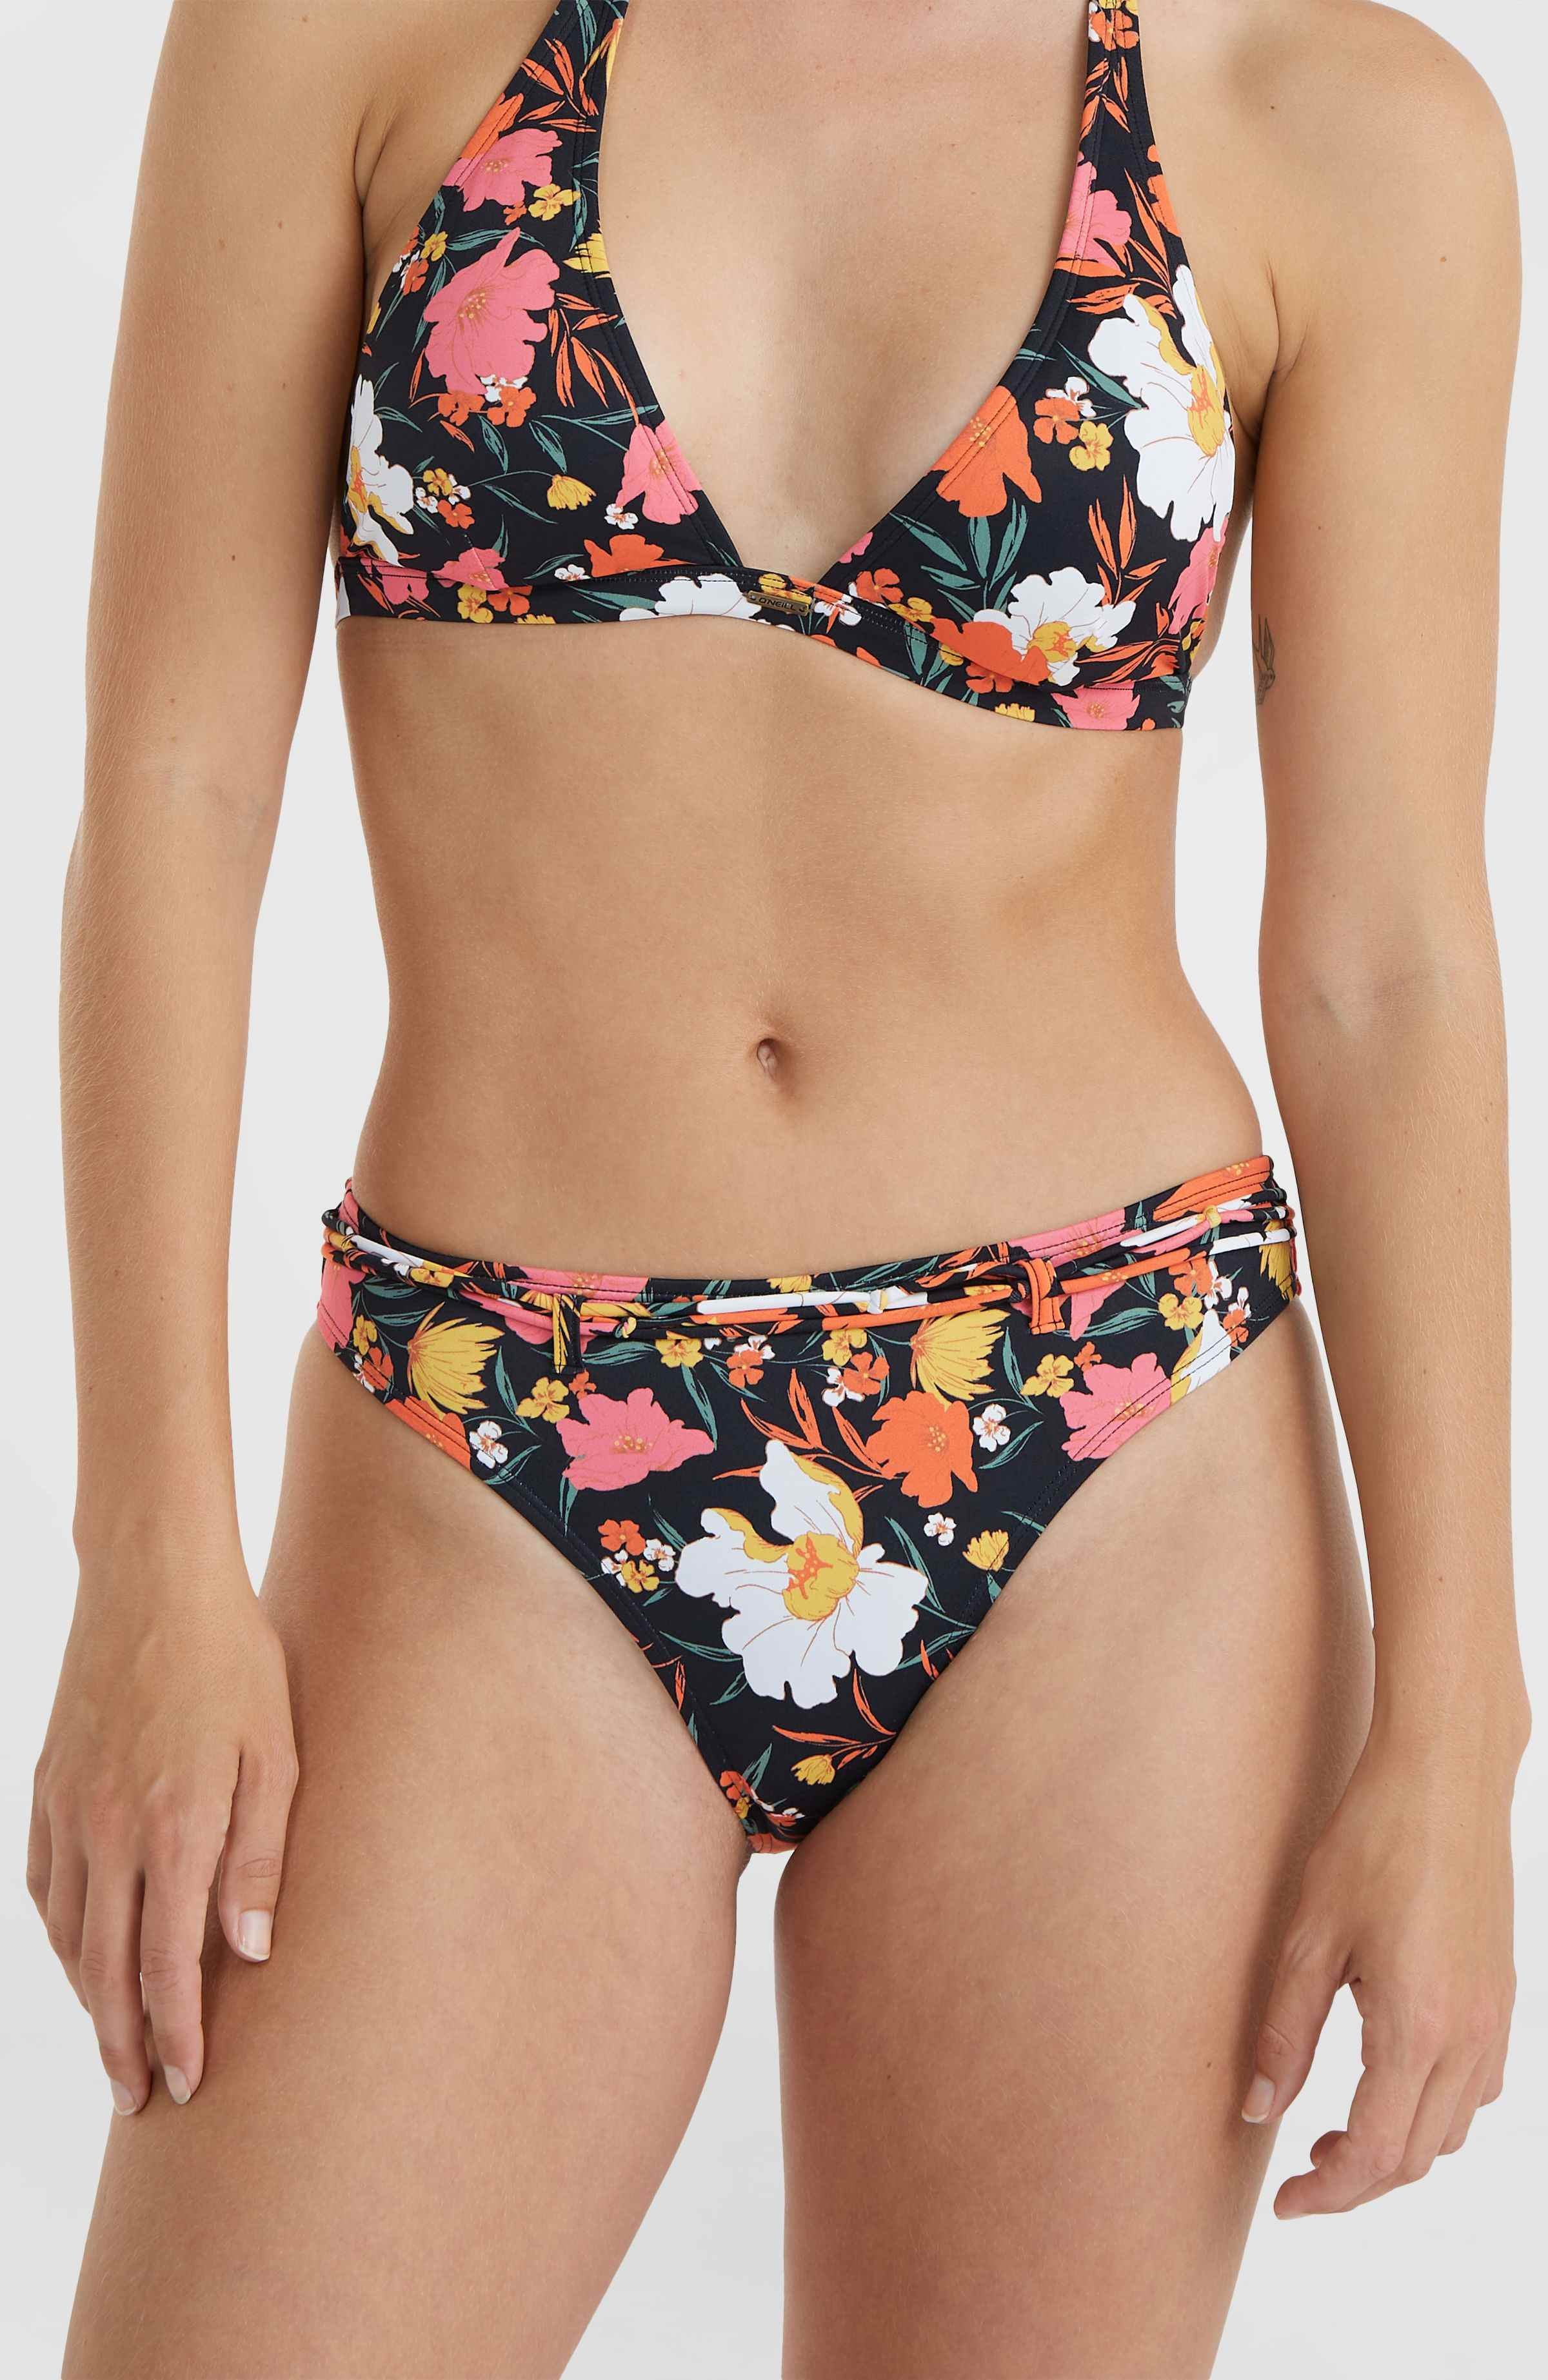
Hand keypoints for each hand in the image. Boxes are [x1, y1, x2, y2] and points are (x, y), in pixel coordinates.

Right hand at [28, 1544, 297, 2114]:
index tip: (185, 2086)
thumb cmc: (233, 1659)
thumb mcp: (275, 1752)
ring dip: (90, 1999)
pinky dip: (61, 1935)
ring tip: (115, 2041)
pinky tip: (80, 1953)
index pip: (169, 1966)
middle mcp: (110, 1832)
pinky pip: (44, 1886)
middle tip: (136, 2100)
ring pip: (68, 1936)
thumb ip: (262, 1856)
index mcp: (174, 1830)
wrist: (153, 1581)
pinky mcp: (46, 1788)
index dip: (176, 2035)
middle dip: (122, 2044)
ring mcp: (68, 1811)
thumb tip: (254, 1951)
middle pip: (106, 1971)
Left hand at [1243, 1715, 1524, 2214]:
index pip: (1377, 2153)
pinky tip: (1386, 2079)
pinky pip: (1476, 2088)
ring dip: (1396, 2147)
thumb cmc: (1371, 1842)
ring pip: (1451, 2128)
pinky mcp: (1502, 1997)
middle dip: (1357, 2179)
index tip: (1285, 2202)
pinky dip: (1432, 2109)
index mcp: (1417, 2027)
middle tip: (1299, 2169)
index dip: (1329, 2192)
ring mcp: (1495, 2019)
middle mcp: (1469, 2036)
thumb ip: (1284, 2033)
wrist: (1445, 1780)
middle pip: (1417, 2156)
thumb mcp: (1308, 1937)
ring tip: (1333, 2128)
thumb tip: (1258, 2110)